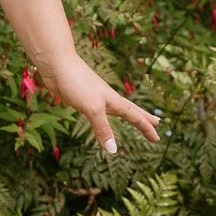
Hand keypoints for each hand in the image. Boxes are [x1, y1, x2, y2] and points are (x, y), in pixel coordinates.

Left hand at [37, 51, 160, 155]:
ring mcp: (95, 98)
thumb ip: (103, 129)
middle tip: (158, 123)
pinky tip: (102, 114)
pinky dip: (105, 116)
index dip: (146, 128)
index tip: (157, 139)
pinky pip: (99, 111)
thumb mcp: (92, 109)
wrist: (57, 64)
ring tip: (134, 119)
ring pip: (115, 110)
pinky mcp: (82, 98)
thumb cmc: (77, 83)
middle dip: (144, 118)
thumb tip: (113, 150)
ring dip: (127, 115)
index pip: (135, 117)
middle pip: (130, 110)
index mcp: (113, 101)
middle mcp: (107, 99)